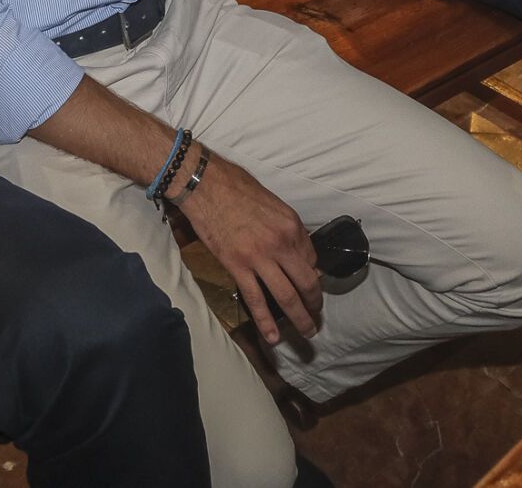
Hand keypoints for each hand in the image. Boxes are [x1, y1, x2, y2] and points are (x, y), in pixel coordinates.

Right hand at [175, 153, 321, 342]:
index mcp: (292, 225)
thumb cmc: (236, 187)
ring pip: (287, 296)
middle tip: (316, 317)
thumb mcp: (272, 203)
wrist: (204, 184)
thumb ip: (286, 227)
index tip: (311, 285)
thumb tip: (295, 250)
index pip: (312, 258)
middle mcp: (281, 244)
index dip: (313, 275)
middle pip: (307, 283)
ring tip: (307, 333)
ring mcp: (259, 257)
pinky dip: (266, 322)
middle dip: (314, 304)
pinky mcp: (237, 267)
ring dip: (300, 318)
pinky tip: (274, 337)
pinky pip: (256, 300)